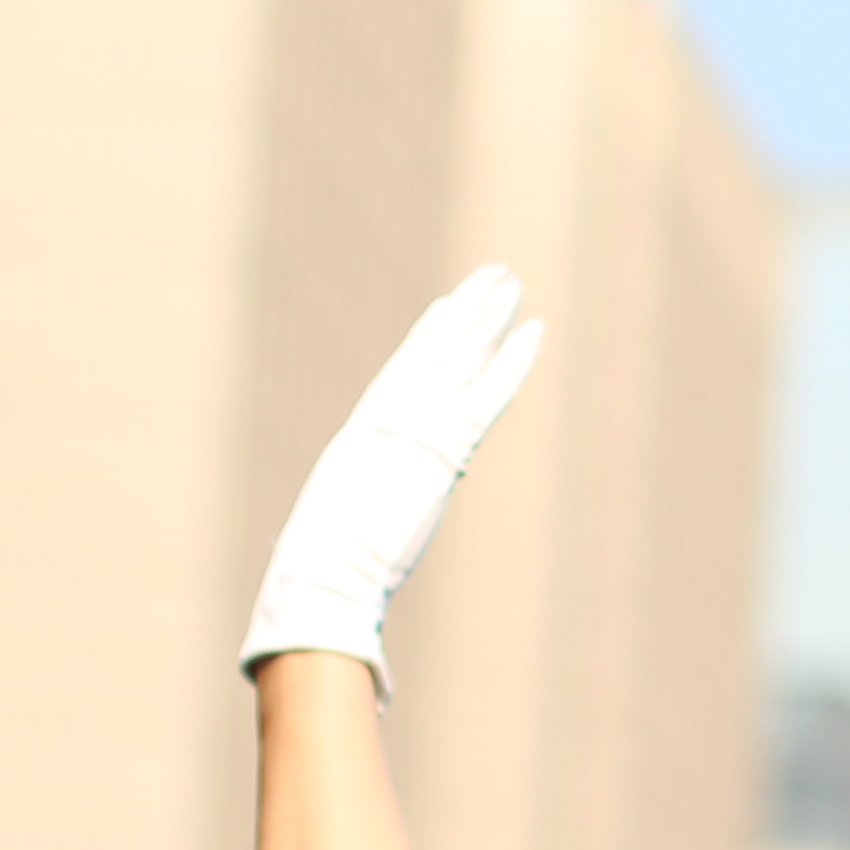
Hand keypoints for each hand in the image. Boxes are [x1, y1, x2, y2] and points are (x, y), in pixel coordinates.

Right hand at [237, 268, 542, 690]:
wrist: (324, 572)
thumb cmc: (316, 569)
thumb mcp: (329, 533)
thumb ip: (344, 523)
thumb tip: (327, 551)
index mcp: (363, 434)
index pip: (402, 374)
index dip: (428, 340)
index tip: (448, 308)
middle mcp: (390, 419)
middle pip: (436, 352)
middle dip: (466, 314)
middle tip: (493, 277)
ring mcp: (414, 428)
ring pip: (459, 358)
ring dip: (488, 317)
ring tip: (511, 279)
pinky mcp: (441, 448)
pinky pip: (484, 395)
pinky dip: (509, 363)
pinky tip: (532, 330)